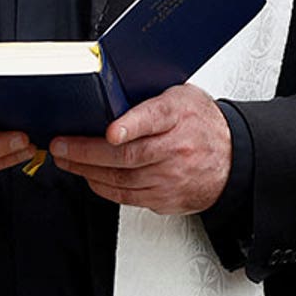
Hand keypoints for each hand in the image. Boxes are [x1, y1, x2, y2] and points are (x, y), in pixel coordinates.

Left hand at [49, 84, 231, 214]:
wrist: (233, 158)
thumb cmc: (202, 124)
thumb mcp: (183, 97)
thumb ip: (150, 98)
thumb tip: (108, 96)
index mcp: (179, 115)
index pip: (155, 118)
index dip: (131, 125)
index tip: (111, 131)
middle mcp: (177, 148)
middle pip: (127, 154)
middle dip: (87, 151)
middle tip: (61, 146)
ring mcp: (171, 177)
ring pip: (120, 178)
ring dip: (87, 170)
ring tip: (66, 160)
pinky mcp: (165, 198)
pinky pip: (126, 196)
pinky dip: (102, 186)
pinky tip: (89, 176)